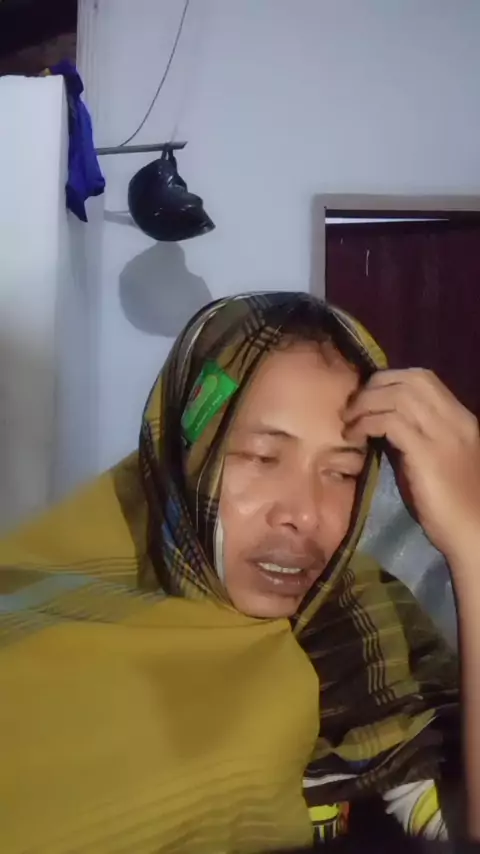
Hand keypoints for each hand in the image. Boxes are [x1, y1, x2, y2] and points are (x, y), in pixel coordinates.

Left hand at [344, 369, 479, 565]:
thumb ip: (420, 437)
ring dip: (366, 403)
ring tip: (349, 422)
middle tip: (352, 406)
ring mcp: (442, 435)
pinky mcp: (426, 454)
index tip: (368, 395)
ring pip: (397, 396)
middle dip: (374, 386)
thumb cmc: (454, 505)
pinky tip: (355, 437)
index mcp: (460, 419)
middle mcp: (454, 420)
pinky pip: (390, 421)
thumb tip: (384, 424)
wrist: (475, 535)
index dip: (390, 379)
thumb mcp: (440, 460)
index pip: (424, 378)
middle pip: (410, 379)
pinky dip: (367, 423)